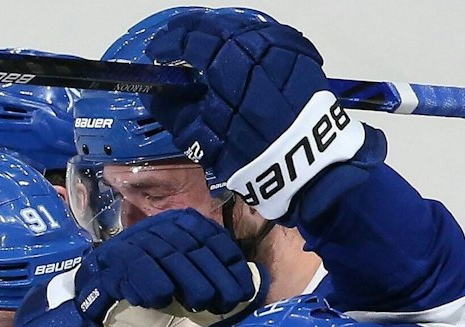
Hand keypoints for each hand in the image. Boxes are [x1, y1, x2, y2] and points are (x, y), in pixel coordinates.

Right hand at [17, 210, 258, 326]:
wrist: (106, 308)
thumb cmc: (156, 296)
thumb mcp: (189, 282)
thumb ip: (213, 278)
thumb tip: (252, 287)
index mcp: (180, 224)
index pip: (212, 238)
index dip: (231, 265)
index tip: (243, 291)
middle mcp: (158, 227)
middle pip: (194, 250)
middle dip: (214, 279)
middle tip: (223, 304)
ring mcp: (134, 242)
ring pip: (170, 258)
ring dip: (188, 284)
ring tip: (197, 305)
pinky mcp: (115, 261)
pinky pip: (140, 270)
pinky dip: (152, 287)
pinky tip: (160, 301)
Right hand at [147, 11, 366, 221]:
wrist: (310, 163)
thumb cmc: (251, 153)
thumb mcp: (203, 139)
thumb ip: (174, 112)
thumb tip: (155, 95)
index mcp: (228, 59)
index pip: (190, 38)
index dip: (168, 43)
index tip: (156, 53)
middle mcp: (255, 41)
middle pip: (216, 24)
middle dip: (191, 31)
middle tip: (175, 43)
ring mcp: (280, 44)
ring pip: (242, 27)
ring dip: (219, 34)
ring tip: (205, 49)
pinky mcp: (299, 53)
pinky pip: (265, 37)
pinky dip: (245, 42)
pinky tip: (238, 56)